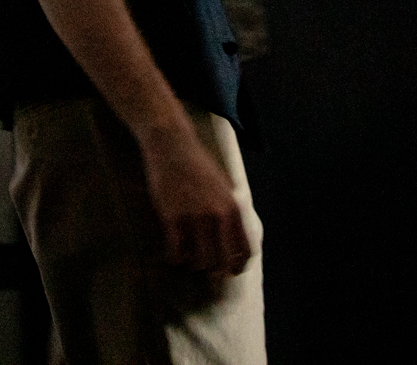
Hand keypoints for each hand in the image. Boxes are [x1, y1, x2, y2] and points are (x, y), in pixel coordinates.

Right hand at [137, 122, 250, 274]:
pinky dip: (175, 258)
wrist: (172, 145)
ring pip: (200, 261)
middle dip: (216, 271)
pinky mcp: (172, 218)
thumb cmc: (199, 165)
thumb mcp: (225, 186)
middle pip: (222, 261)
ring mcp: (194, 217)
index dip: (239, 265)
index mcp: (233, 208)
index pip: (244, 249)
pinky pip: (176, 252)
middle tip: (208, 271)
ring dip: (194, 265)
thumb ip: (232, 210)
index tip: (232, 271)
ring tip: (190, 260)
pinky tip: (173, 254)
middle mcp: (217, 215)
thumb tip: (236, 235)